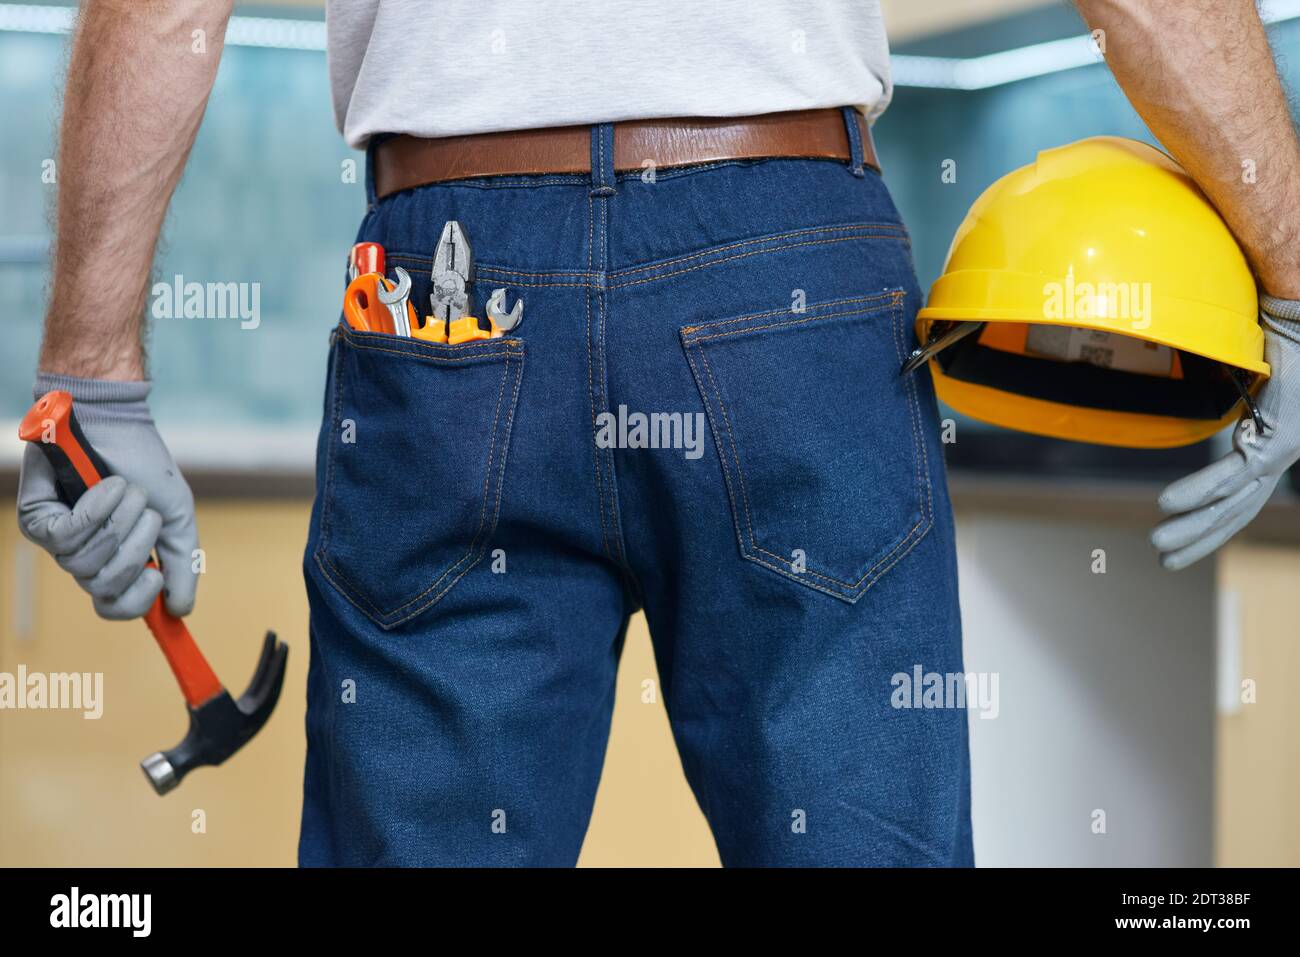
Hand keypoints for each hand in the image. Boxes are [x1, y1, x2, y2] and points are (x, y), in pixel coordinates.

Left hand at [17, 375, 197, 618]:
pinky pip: (66, 536)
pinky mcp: (36, 518)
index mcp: (114, 560)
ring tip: (125, 490)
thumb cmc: (145, 468)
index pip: (114, 606)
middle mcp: (82, 556)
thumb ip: (182, 564)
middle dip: (134, 548)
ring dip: (117, 521)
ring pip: (84, 562)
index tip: (156, 578)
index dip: (136, 602)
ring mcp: (56, 540)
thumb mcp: (176, 519)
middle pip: (103, 586)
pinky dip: (93, 510)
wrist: (119, 424)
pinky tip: (106, 485)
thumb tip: (181, 611)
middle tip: (147, 514)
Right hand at [1152, 298, 1299, 568]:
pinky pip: (1233, 475)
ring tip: (1159, 548)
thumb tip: (1185, 359)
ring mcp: (1279, 449)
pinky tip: (1166, 505)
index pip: (1241, 492)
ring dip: (1195, 528)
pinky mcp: (1276, 441)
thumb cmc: (1281, 334)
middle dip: (1201, 539)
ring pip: (1234, 502)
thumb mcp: (1244, 365)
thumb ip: (1222, 375)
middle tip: (1166, 563)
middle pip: (1237, 509)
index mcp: (1272, 439)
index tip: (1185, 538)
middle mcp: (1278, 452)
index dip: (1214, 520)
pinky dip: (1200, 492)